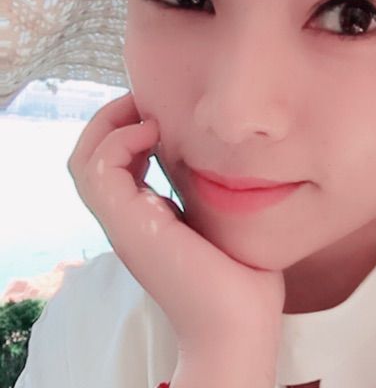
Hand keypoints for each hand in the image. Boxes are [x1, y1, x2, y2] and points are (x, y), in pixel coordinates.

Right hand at [67, 92, 285, 360]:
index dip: (130, 129)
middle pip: (90, 158)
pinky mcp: (128, 224)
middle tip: (144, 100)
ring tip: (146, 113)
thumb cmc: (244, 273)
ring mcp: (124, 223)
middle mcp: (128, 219)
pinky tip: (154, 133)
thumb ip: (212, 189)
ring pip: (84, 160)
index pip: (115, 165)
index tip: (161, 109)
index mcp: (147, 217)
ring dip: (110, 124)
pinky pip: (98, 170)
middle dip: (113, 119)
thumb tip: (228, 155)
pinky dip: (118, 141)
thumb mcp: (223, 217)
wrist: (240, 321)